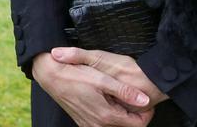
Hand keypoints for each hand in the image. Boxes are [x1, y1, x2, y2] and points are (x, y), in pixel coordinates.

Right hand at [32, 51, 154, 126]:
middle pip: (127, 126)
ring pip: (115, 125)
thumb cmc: (76, 75)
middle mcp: (98, 125)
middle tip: (130, 95)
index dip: (145, 112)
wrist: (51, 76)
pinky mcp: (83, 122)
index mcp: (107, 116)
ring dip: (120, 114)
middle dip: (132, 113)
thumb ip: (125, 91)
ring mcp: (89, 125)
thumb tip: (145, 100)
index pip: (138, 124)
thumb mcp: (103, 79)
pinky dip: (108, 115)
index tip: (143, 98)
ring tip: (116, 96)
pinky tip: (104, 99)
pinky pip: (103, 123)